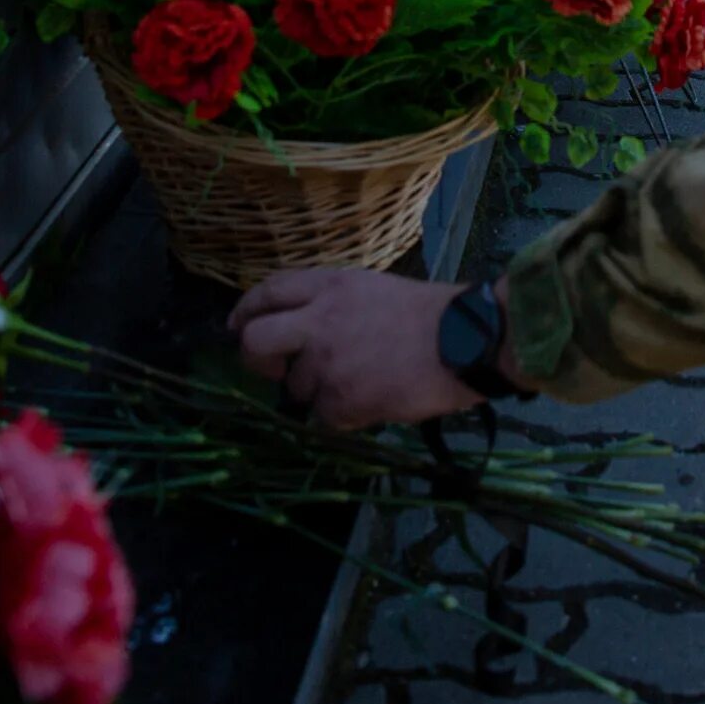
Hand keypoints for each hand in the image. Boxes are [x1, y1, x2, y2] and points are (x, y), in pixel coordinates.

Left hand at [230, 269, 483, 428]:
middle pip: (256, 341)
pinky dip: (343, 415)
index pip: (269, 292)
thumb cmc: (431, 313)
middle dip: (255, 359)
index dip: (246, 311)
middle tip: (275, 369)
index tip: (238, 327)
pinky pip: (323, 417)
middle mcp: (319, 321)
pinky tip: (371, 402)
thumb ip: (334, 303)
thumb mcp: (374, 288)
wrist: (466, 342)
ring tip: (359, 383)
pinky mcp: (341, 400)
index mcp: (330, 286)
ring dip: (318, 391)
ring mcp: (327, 363)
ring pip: (295, 388)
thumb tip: (303, 329)